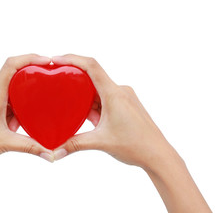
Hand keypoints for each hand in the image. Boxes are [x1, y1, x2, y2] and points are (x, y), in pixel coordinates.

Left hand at [0, 54, 53, 212]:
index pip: (11, 65)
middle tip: (37, 108)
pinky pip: (1, 102)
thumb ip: (31, 147)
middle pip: (14, 82)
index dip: (29, 58)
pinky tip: (9, 129)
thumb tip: (51, 154)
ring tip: (15, 128)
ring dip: (17, 109)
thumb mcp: (5, 144)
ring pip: (9, 95)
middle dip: (27, 97)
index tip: (46, 61)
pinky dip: (10, 113)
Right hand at [51, 54, 210, 212]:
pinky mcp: (126, 105)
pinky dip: (94, 105)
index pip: (91, 66)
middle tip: (57, 83)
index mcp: (114, 94)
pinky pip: (105, 98)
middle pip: (92, 77)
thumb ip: (74, 144)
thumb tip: (55, 151)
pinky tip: (86, 116)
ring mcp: (124, 98)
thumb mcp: (101, 142)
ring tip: (69, 105)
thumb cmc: (136, 145)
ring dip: (84, 97)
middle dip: (74, 81)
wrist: (158, 155)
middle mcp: (120, 91)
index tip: (56, 59)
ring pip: (98, 90)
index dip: (72, 58)